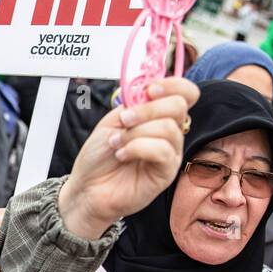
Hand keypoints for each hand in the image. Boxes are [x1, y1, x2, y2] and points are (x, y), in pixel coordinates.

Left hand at [58, 78, 198, 238]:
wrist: (87, 186)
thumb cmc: (99, 156)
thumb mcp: (113, 120)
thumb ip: (134, 103)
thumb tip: (149, 88)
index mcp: (158, 116)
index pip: (185, 93)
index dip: (172, 85)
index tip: (149, 89)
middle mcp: (169, 133)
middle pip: (179, 106)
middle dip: (148, 109)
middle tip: (124, 120)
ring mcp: (170, 153)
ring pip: (168, 128)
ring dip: (136, 132)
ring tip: (117, 143)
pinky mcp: (166, 173)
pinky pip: (163, 151)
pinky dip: (138, 148)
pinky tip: (122, 155)